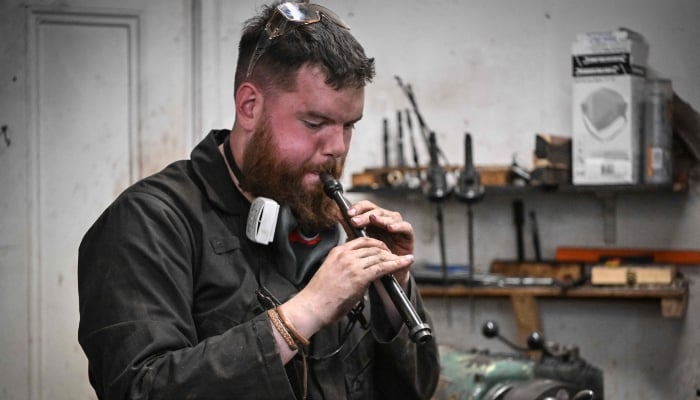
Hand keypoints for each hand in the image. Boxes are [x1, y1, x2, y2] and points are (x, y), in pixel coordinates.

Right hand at [285, 236, 414, 330]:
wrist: (312, 307)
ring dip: (394, 257)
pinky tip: (405, 262)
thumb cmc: (320, 296)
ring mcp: (352, 265)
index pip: (361, 241)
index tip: (384, 249)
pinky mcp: (359, 277)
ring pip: (379, 255)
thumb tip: (361, 272)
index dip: (376, 243)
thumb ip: (346, 268)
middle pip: (373, 246)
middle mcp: (345, 255)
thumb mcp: (331, 273)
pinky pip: (382, 267)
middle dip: (387, 250)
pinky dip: (396, 264)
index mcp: (337, 252)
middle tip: (396, 256)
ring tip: (404, 260)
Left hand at [346, 200, 413, 284]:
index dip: (358, 208)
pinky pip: (406, 227)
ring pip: (392, 216)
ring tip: (373, 219)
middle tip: (356, 220)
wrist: (384, 280)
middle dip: (366, 214)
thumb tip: (338, 214)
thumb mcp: (358, 243)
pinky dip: (398, 226)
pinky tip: (390, 228)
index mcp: (373, 221)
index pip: (366, 207)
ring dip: (381, 218)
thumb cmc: (371, 260)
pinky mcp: (408, 237)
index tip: (348, 214)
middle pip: (378, 211)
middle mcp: (386, 221)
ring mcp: (397, 228)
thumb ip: (350, 228)